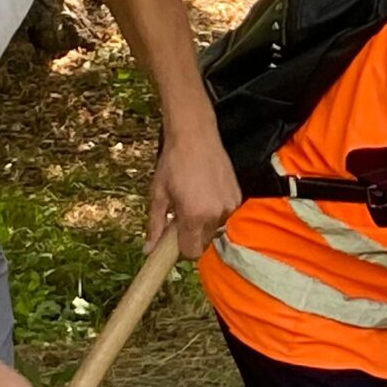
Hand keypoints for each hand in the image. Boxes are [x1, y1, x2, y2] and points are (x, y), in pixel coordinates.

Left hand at [151, 130, 242, 257]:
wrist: (195, 135)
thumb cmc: (173, 163)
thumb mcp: (158, 195)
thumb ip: (155, 225)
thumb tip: (148, 250)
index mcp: (194, 216)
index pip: (192, 251)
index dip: (181, 248)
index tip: (174, 238)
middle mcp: (215, 214)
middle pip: (204, 242)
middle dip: (191, 233)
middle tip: (180, 213)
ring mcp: (229, 206)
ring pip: (215, 229)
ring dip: (204, 222)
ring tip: (194, 198)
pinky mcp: (237, 197)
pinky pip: (224, 215)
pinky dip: (215, 210)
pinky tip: (206, 192)